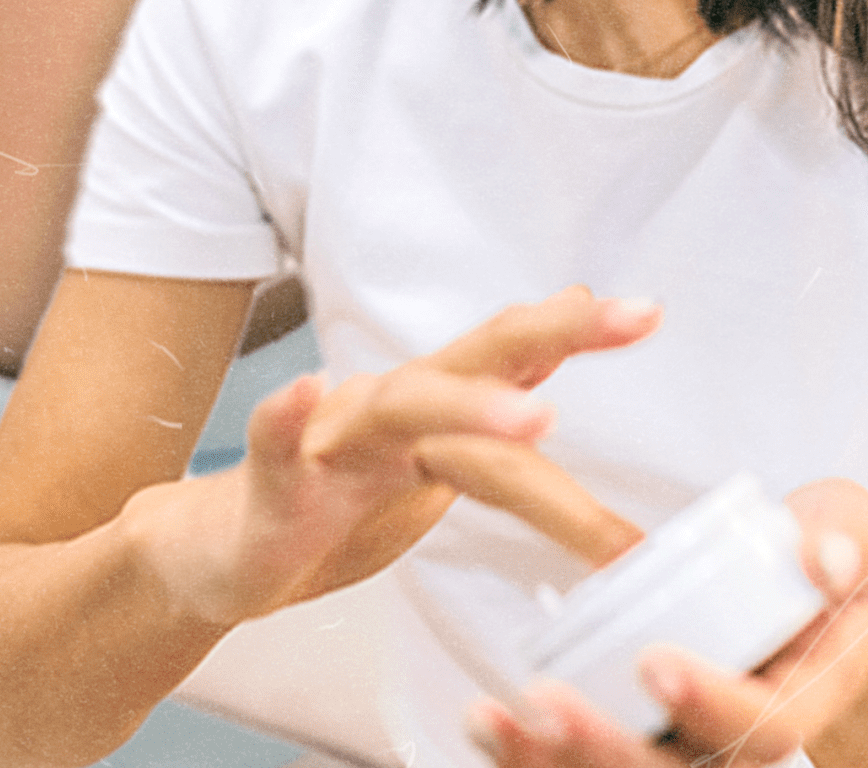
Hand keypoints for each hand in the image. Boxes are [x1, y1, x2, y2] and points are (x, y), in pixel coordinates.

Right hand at [139, 289, 658, 626]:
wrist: (220, 554)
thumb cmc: (331, 509)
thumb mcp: (428, 468)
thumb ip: (492, 417)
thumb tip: (557, 351)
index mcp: (435, 413)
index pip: (514, 357)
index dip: (577, 331)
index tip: (648, 312)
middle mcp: (389, 409)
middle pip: (477, 359)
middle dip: (554, 335)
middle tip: (627, 319)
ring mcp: (332, 442)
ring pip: (402, 405)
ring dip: (468, 401)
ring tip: (536, 412)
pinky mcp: (273, 485)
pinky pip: (277, 444)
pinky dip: (286, 416)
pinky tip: (301, 394)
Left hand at [466, 481, 867, 766]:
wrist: (819, 604)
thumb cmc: (831, 560)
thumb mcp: (857, 529)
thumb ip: (846, 535)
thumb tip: (824, 560)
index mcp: (807, 695)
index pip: (770, 727)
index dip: (713, 705)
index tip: (655, 662)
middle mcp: (745, 738)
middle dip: (610, 749)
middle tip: (548, 703)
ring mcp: (694, 746)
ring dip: (555, 762)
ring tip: (493, 719)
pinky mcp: (648, 738)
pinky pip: (588, 764)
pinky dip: (533, 755)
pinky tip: (485, 721)